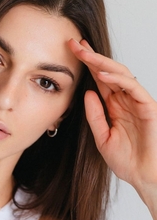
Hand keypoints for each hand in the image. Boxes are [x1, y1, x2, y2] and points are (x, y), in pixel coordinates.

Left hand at [69, 38, 156, 195]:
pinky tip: (101, 74)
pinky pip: (132, 87)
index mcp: (115, 107)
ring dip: (102, 63)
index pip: (100, 80)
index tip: (72, 52)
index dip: (87, 66)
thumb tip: (87, 93)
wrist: (143, 176)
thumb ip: (95, 116)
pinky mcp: (147, 106)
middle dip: (92, 57)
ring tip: (85, 53)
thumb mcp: (102, 138)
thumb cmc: (127, 161)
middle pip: (108, 72)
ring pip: (120, 75)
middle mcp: (126, 101)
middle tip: (74, 43)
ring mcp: (137, 102)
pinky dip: (117, 79)